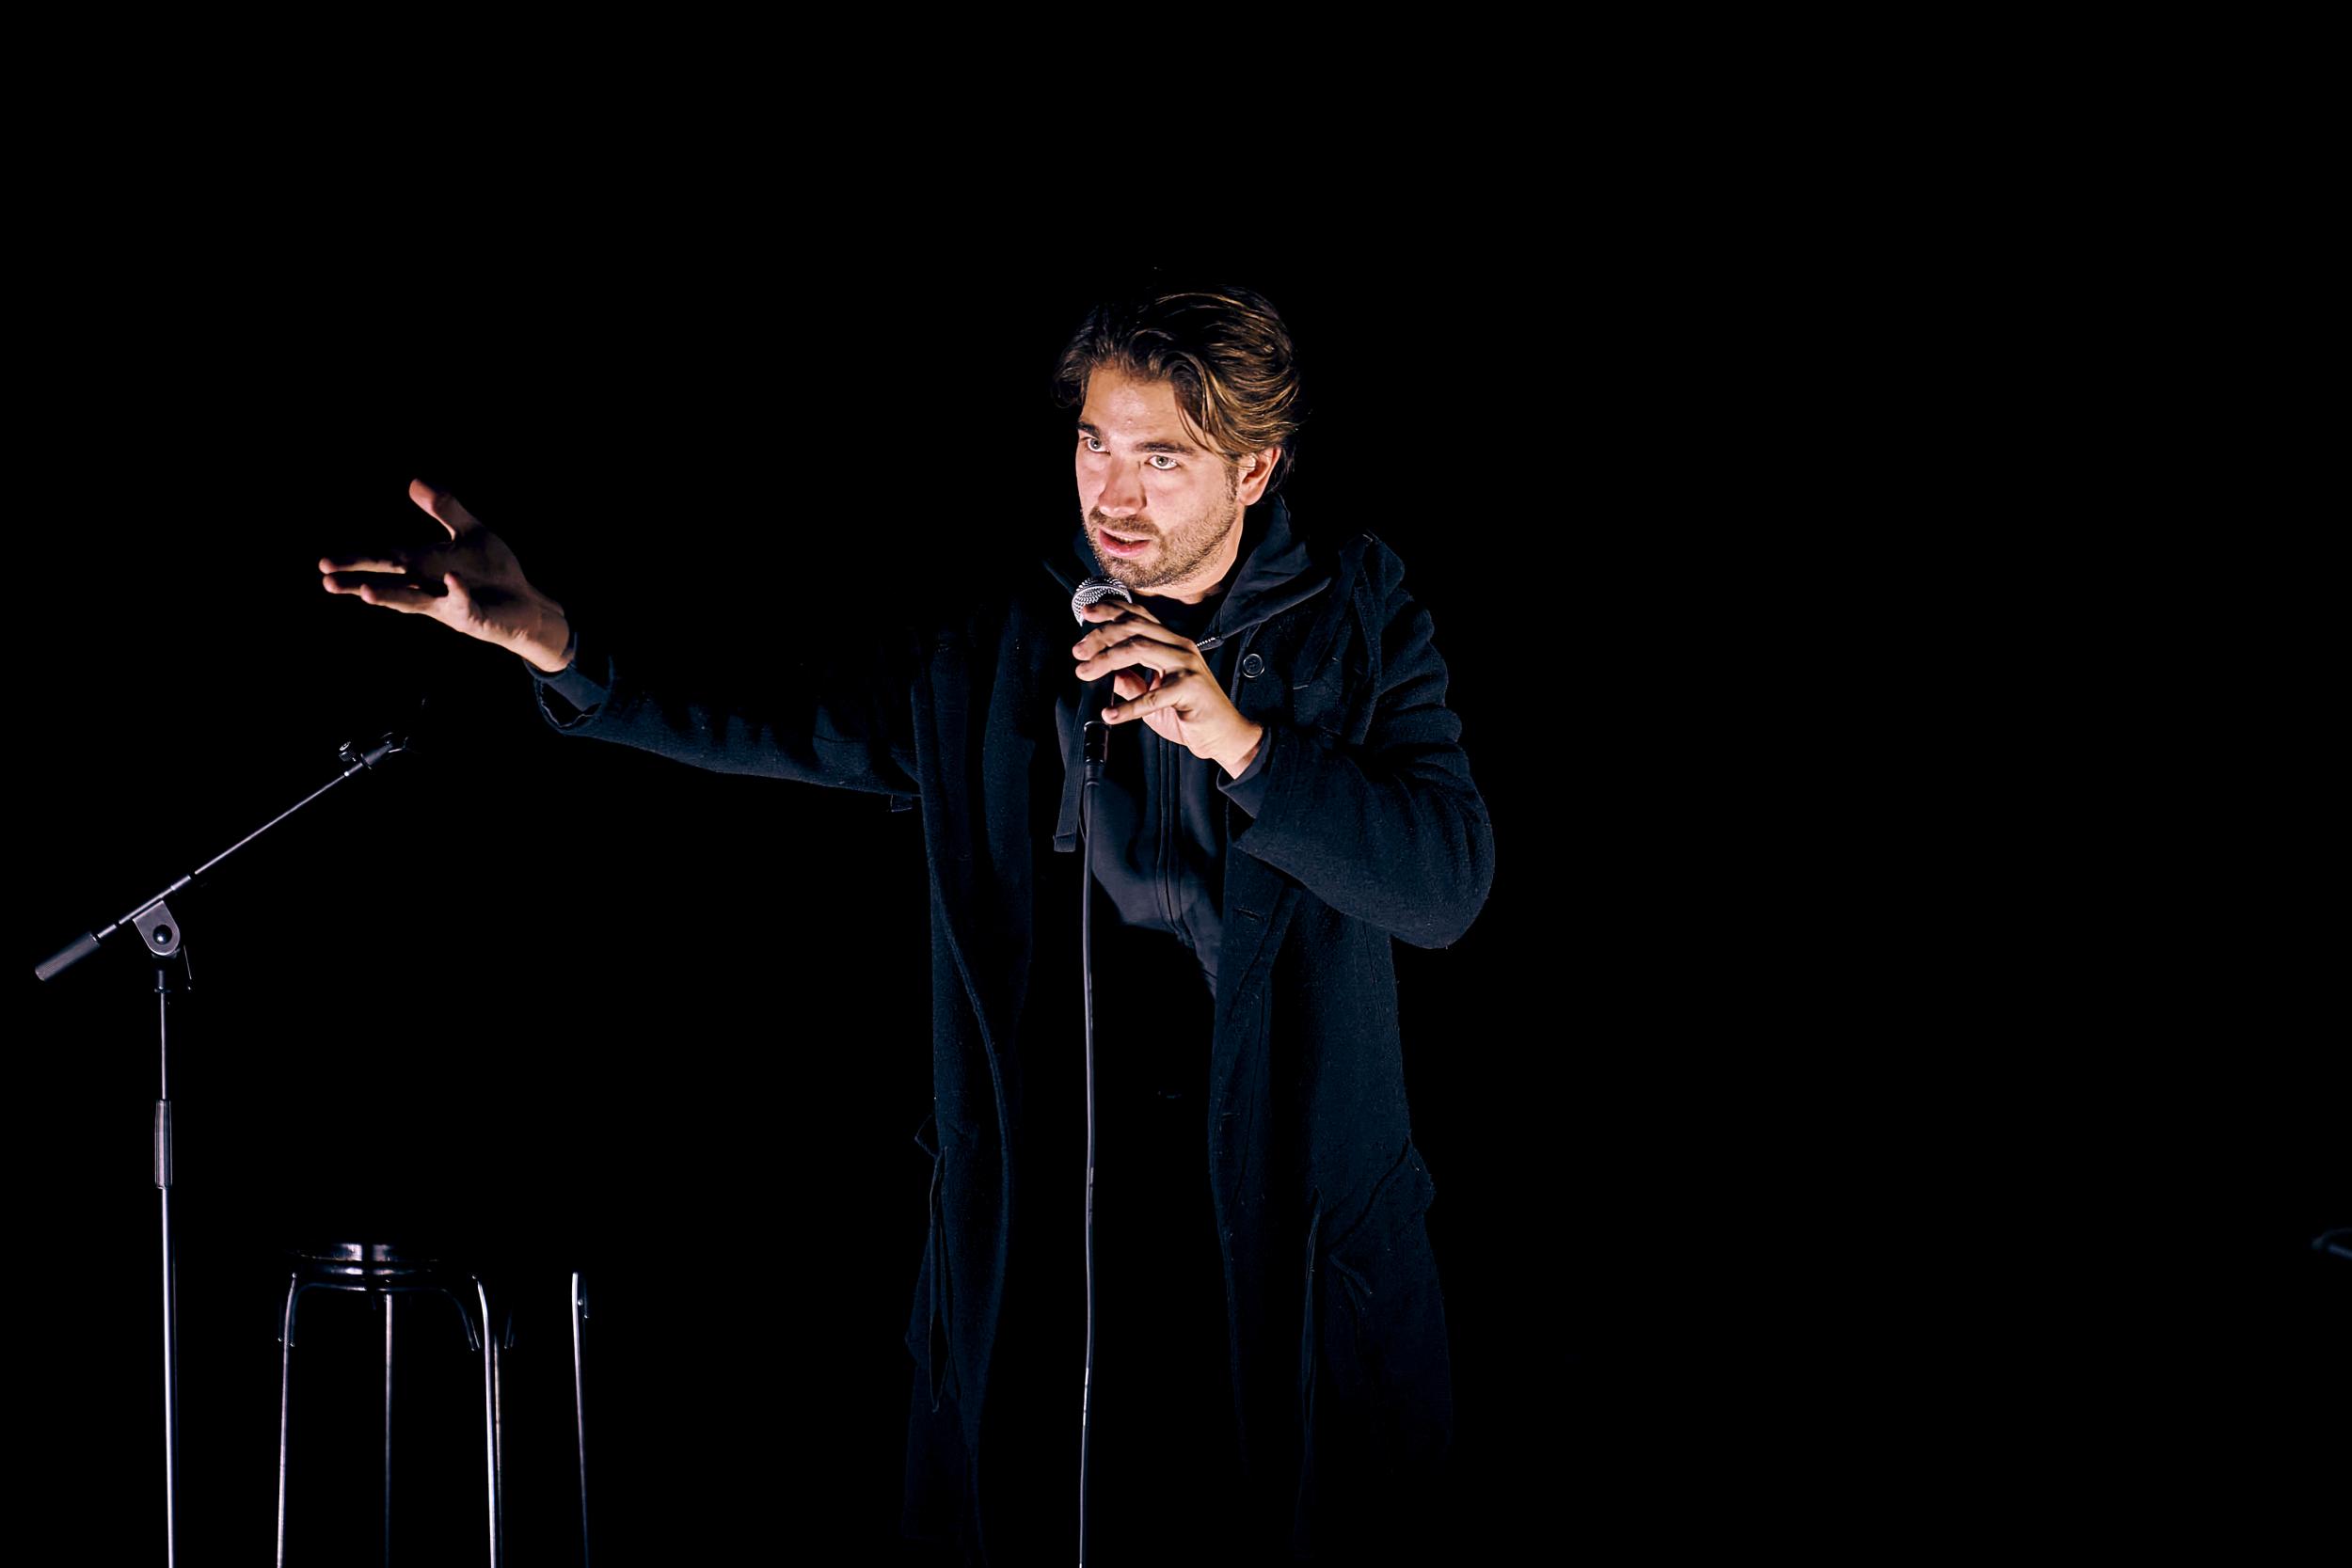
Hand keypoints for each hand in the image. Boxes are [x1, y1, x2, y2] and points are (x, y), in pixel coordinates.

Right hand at [321, 479, 571, 671]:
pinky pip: (464, 601)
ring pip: (415, 600)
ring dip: (392, 596)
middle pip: (390, 582)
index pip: (385, 559)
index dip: (356, 560)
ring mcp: (448, 604)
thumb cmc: (495, 573)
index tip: (324, 564)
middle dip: (359, 581)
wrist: (528, 604)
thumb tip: (414, 481)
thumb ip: (445, 509)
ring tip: (366, 592)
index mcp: (423, 568)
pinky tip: (453, 579)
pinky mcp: (473, 614)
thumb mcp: (470, 533)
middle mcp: (428, 589)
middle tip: (327, 580)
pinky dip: (458, 590)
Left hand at [1073, 600, 1263, 776]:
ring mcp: (1187, 665)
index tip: (1086, 613)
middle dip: (1100, 635)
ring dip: (1106, 660)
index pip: (1138, 615)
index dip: (1111, 609)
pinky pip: (1153, 696)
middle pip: (1133, 627)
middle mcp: (1180, 647)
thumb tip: (1104, 672)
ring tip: (1086, 673)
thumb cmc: (1191, 713)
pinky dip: (1128, 706)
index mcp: (1172, 642)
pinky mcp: (1190, 689)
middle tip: (1078, 652)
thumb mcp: (1153, 694)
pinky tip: (1111, 714)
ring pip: (1139, 649)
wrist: (1224, 735)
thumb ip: (1131, 681)